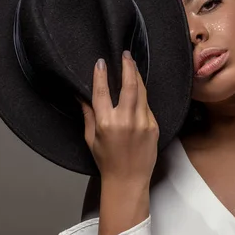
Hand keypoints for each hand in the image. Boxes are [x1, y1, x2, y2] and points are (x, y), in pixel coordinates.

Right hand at [80, 50, 158, 185]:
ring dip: (137, 77)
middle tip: (126, 55)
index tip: (101, 62)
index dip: (101, 75)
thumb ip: (88, 114)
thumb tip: (80, 94)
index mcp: (106, 123)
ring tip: (133, 66)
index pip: (102, 92)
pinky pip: (148, 106)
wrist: (128, 179)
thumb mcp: (91, 138)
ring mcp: (143, 123)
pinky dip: (142, 96)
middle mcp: (126, 120)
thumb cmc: (107, 161)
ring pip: (142, 92)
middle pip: (129, 85)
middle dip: (128, 67)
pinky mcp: (154, 126)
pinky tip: (139, 89)